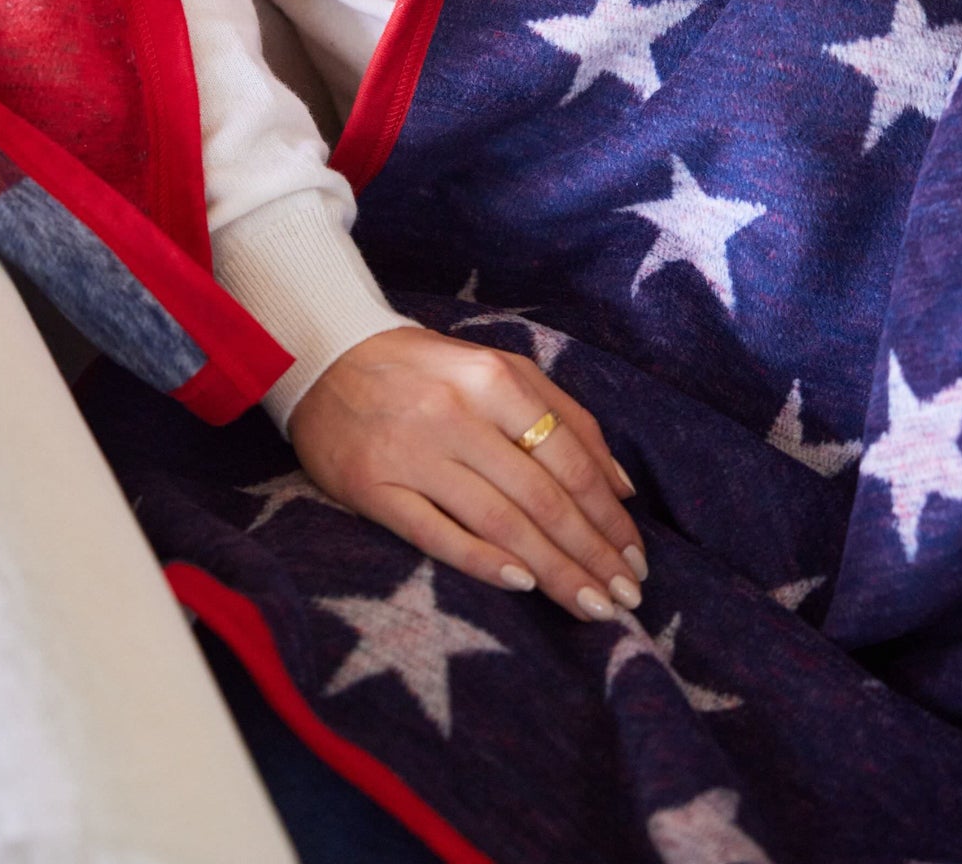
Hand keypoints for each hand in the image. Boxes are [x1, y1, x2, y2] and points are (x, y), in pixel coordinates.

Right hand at [288, 328, 646, 620]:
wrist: (325, 356)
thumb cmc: (427, 369)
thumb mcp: (499, 368)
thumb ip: (565, 416)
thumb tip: (622, 487)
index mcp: (495, 379)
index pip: (569, 459)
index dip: (608, 516)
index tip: (636, 558)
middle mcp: (458, 415)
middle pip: (540, 498)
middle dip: (591, 554)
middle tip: (625, 597)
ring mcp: (414, 453)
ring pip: (498, 522)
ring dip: (552, 570)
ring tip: (590, 605)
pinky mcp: (373, 487)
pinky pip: (436, 534)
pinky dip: (482, 561)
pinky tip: (521, 584)